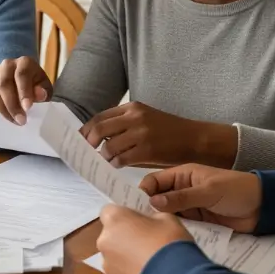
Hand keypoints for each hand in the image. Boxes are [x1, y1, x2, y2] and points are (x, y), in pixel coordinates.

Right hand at [0, 56, 50, 124]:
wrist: (24, 81)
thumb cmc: (36, 84)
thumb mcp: (44, 87)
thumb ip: (43, 91)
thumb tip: (40, 95)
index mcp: (24, 62)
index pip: (21, 75)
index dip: (24, 92)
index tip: (28, 108)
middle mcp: (7, 64)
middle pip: (4, 84)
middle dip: (12, 105)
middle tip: (21, 120)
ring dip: (3, 110)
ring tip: (14, 120)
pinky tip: (6, 114)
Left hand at [81, 102, 237, 167]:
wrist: (194, 139)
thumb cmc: (169, 131)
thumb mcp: (146, 119)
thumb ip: (124, 125)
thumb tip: (99, 139)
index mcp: (132, 108)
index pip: (100, 117)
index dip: (86, 130)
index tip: (80, 140)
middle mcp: (135, 117)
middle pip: (99, 129)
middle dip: (88, 143)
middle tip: (87, 152)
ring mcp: (141, 133)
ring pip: (108, 146)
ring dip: (104, 156)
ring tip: (107, 160)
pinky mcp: (147, 150)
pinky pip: (121, 159)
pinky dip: (116, 164)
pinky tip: (118, 165)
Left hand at [96, 204, 191, 273]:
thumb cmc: (170, 242)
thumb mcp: (167, 218)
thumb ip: (150, 218)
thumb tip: (147, 225)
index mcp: (115, 219)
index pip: (109, 211)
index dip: (123, 216)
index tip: (138, 222)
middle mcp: (104, 240)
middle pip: (110, 235)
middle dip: (124, 237)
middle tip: (145, 243)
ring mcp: (107, 265)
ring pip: (113, 256)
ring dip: (125, 257)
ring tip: (147, 264)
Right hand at [139, 164, 262, 232]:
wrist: (263, 207)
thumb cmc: (236, 190)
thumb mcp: (208, 191)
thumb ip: (182, 197)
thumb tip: (153, 202)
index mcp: (182, 175)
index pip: (154, 181)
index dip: (143, 192)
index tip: (133, 207)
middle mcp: (182, 190)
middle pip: (157, 199)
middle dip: (147, 210)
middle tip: (137, 225)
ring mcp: (189, 207)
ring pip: (166, 214)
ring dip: (160, 222)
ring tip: (148, 236)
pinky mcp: (197, 222)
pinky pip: (180, 225)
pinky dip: (174, 230)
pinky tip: (166, 239)